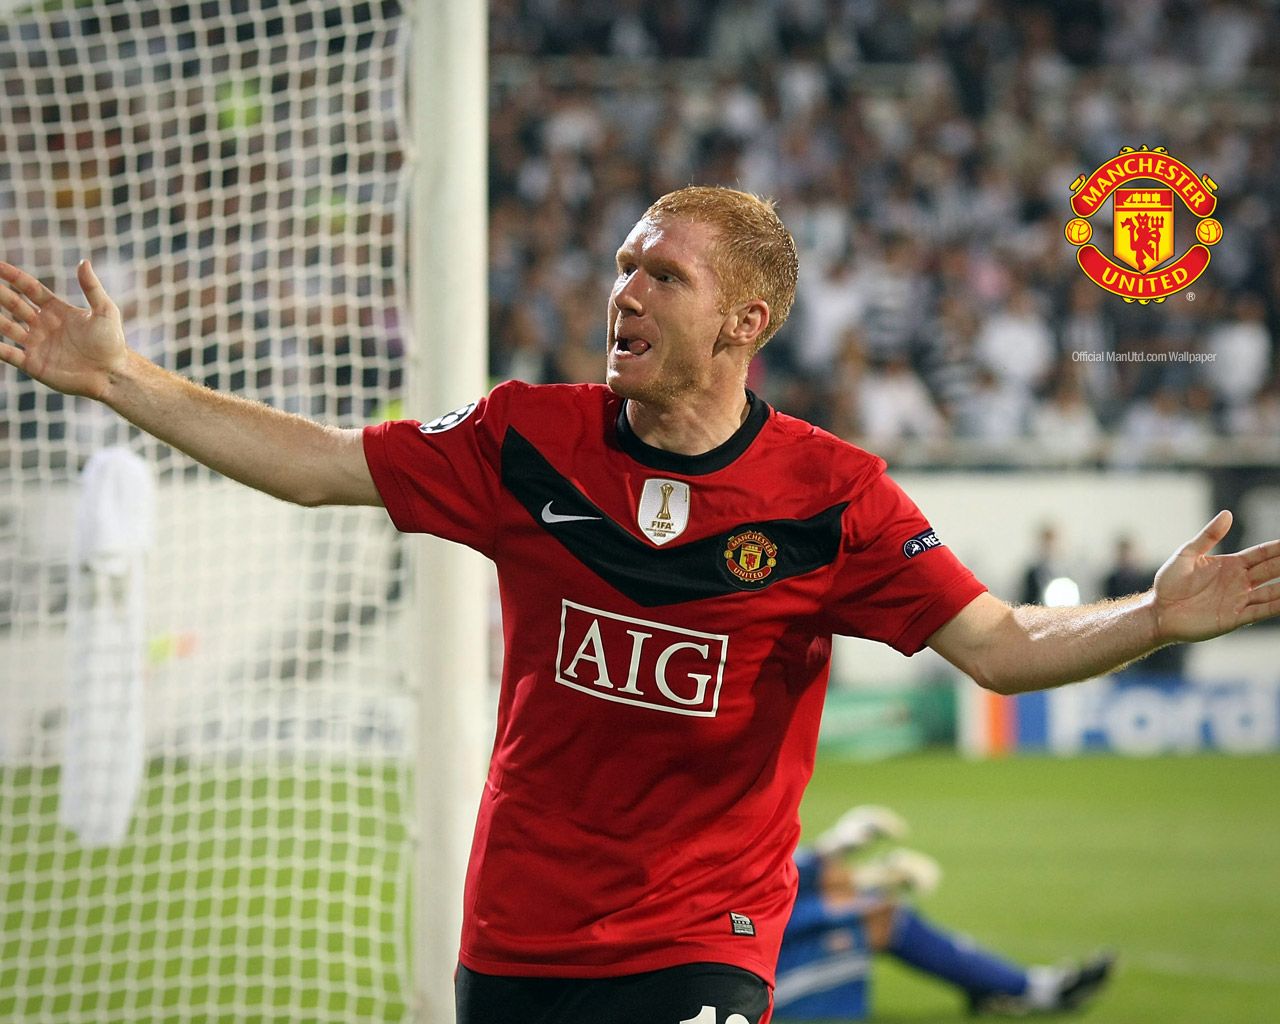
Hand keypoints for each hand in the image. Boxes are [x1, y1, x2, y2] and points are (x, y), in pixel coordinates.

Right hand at [0, 259, 128, 400]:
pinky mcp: (33, 364)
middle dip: (0, 293)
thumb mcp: (105, 311)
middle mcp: (43, 325)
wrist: (113, 374)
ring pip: (6, 327)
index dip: (13, 276)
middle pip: (14, 304)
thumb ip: (92, 288)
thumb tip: (84, 262)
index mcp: (57, 310)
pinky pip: (7, 354)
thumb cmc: (112, 343)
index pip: (30, 289)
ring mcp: (36, 344)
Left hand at [1152, 511, 1279, 641]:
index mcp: (1231, 565)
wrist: (1158, 611)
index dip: (1279, 548)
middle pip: (1272, 570)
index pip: (1262, 554)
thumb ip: (1208, 536)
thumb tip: (1227, 514)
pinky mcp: (1235, 618)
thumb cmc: (1169, 582)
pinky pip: (1262, 611)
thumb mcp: (1186, 555)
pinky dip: (1278, 606)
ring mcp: (1240, 600)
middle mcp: (1240, 582)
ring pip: (1273, 591)